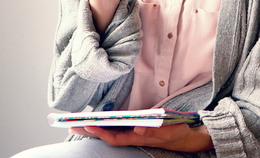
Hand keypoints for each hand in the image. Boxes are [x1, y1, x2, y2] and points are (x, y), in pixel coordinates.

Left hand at [69, 124, 213, 152]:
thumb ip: (154, 131)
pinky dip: (107, 124)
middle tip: (71, 125)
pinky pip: (118, 128)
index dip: (100, 133)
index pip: (115, 137)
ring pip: (111, 132)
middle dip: (90, 130)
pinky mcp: (138, 128)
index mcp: (138, 138)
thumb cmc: (177, 133)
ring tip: (79, 122)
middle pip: (108, 135)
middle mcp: (133, 136)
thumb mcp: (169, 131)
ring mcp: (135, 133)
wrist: (188, 137)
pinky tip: (99, 121)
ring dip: (96, 128)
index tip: (88, 125)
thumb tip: (137, 128)